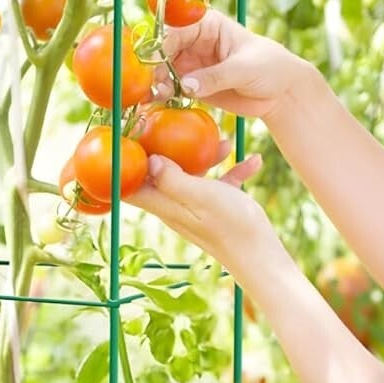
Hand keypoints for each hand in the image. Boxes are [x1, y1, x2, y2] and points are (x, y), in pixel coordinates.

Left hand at [126, 145, 280, 285]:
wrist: (261, 257)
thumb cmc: (231, 225)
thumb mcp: (201, 196)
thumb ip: (172, 178)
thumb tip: (149, 160)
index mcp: (165, 204)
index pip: (130, 188)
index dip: (122, 166)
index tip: (126, 139)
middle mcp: (176, 206)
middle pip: (160, 175)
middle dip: (164, 150)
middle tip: (169, 125)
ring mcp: (198, 208)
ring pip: (193, 176)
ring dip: (206, 157)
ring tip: (224, 142)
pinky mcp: (218, 210)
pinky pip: (221, 185)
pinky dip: (233, 171)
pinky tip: (253, 161)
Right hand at [149, 8, 320, 124]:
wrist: (282, 92)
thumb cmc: (270, 67)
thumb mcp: (245, 69)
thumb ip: (216, 76)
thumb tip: (186, 85)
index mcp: (207, 24)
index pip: (176, 30)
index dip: (162, 45)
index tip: (155, 64)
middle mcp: (194, 41)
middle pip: (164, 50)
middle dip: (156, 67)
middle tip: (154, 86)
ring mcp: (192, 63)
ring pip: (164, 70)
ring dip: (157, 83)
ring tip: (158, 97)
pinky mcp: (193, 85)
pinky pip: (172, 89)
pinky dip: (164, 96)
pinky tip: (159, 104)